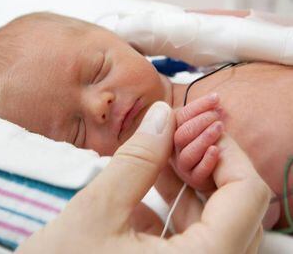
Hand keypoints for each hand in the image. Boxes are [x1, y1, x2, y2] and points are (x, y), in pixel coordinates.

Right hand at [17, 101, 269, 253]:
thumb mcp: (98, 209)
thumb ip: (137, 159)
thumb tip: (163, 112)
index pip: (248, 196)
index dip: (228, 150)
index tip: (198, 123)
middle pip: (239, 207)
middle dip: (208, 161)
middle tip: (177, 130)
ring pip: (219, 219)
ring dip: (194, 179)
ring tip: (162, 147)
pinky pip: (197, 232)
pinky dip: (180, 200)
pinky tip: (155, 174)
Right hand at [173, 93, 223, 191]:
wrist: (222, 170)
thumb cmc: (214, 144)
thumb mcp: (207, 126)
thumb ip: (205, 115)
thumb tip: (215, 98)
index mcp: (174, 132)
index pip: (179, 116)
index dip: (197, 106)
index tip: (215, 98)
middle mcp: (175, 149)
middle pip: (180, 134)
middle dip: (200, 121)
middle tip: (217, 115)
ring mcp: (183, 166)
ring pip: (187, 153)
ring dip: (204, 138)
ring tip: (219, 127)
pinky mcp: (194, 180)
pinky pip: (198, 172)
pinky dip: (207, 160)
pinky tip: (217, 150)